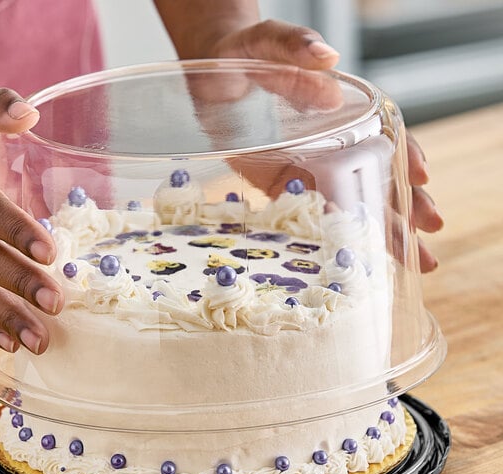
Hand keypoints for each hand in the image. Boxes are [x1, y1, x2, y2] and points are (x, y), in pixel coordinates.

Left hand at [202, 19, 442, 271]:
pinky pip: (312, 216)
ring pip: (353, 204)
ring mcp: (311, 169)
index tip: (420, 178)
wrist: (214, 74)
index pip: (385, 136)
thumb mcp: (272, 43)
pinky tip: (354, 258)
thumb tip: (326, 60)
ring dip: (381, 232)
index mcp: (344, 112)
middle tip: (429, 239)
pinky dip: (333, 236)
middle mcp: (334, 145)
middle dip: (405, 209)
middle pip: (378, 179)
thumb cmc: (250, 53)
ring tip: (411, 260)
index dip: (405, 155)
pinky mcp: (284, 187)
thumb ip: (295, 47)